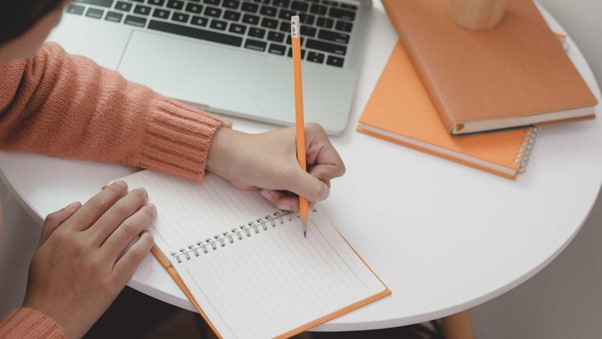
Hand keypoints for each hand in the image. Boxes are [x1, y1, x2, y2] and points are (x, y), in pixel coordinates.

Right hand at [23, 181, 154, 337]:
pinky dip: (145, 243)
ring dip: (143, 216)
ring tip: (150, 210)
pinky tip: (149, 236)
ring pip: (128, 231)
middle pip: (115, 214)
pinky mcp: (112, 281)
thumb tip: (76, 205)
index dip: (112, 192)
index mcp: (66, 236)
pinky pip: (134, 256)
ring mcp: (99, 263)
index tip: (122, 186)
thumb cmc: (46, 286)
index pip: (95, 205)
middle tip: (142, 194)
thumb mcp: (41, 249)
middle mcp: (83, 246)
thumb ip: (55, 223)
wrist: (49, 318)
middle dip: (133, 200)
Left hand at [207, 123, 344, 210]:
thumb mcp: (287, 173)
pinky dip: (285, 198)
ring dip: (292, 198)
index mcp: (315, 138)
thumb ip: (311, 187)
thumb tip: (323, 194)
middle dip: (303, 192)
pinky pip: (299, 195)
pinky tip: (272, 191)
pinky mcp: (291, 176)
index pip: (335, 167)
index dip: (320, 178)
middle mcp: (310, 150)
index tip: (301, 177)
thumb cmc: (253, 156)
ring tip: (276, 192)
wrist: (231, 162)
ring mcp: (300, 164)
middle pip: (323, 183)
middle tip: (287, 191)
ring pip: (310, 192)